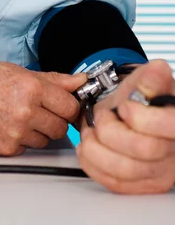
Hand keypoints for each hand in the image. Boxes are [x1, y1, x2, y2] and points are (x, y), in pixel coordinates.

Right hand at [0, 61, 85, 155]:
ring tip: (19, 115)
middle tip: (39, 109)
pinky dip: (22, 139)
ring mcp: (16, 132)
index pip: (70, 106)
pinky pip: (27, 148)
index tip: (64, 104)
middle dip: (54, 119)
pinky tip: (8, 124)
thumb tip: (79, 81)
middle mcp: (26, 111)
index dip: (69, 105)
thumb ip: (54, 79)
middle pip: (61, 127)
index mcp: (31, 88)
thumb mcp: (19, 71)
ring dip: (38, 131)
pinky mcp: (7, 148)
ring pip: (46, 140)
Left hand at [77, 59, 174, 193]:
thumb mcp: (144, 79)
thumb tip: (158, 70)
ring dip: (97, 148)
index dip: (142, 117)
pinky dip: (92, 164)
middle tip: (101, 117)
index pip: (170, 126)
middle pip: (143, 149)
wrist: (125, 114)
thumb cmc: (138, 98)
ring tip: (91, 132)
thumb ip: (150, 77)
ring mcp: (159, 172)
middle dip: (111, 129)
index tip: (123, 106)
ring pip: (125, 171)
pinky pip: (115, 184)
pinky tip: (89, 147)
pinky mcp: (141, 185)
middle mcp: (173, 150)